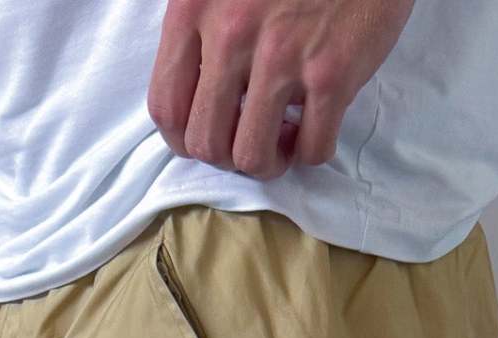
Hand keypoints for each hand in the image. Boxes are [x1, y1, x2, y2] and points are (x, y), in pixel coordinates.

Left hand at [148, 0, 414, 179]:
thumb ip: (201, 27)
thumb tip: (195, 91)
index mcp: (194, 7)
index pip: (165, 107)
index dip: (185, 139)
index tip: (210, 135)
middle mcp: (231, 33)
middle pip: (206, 143)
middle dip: (227, 157)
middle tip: (250, 138)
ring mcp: (282, 56)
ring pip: (253, 157)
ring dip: (268, 163)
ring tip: (283, 138)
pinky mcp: (331, 74)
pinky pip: (311, 149)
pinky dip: (311, 151)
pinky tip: (315, 124)